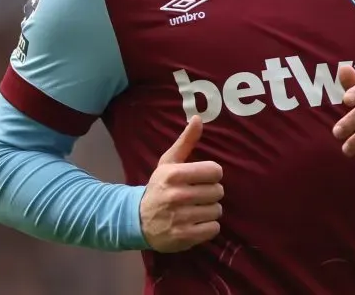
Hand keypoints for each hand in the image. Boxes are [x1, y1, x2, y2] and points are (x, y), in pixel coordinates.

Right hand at [140, 115, 223, 252]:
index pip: (215, 171)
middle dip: (211, 193)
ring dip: (210, 210)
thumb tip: (198, 117)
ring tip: (196, 209)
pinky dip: (208, 227)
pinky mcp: (184, 236)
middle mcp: (177, 195)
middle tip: (198, 195)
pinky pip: (214, 228)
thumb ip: (186, 141)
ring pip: (217, 210)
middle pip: (218, 191)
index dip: (212, 175)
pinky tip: (196, 223)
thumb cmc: (158, 187)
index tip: (202, 178)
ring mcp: (180, 217)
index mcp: (174, 174)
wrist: (137, 220)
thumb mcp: (168, 162)